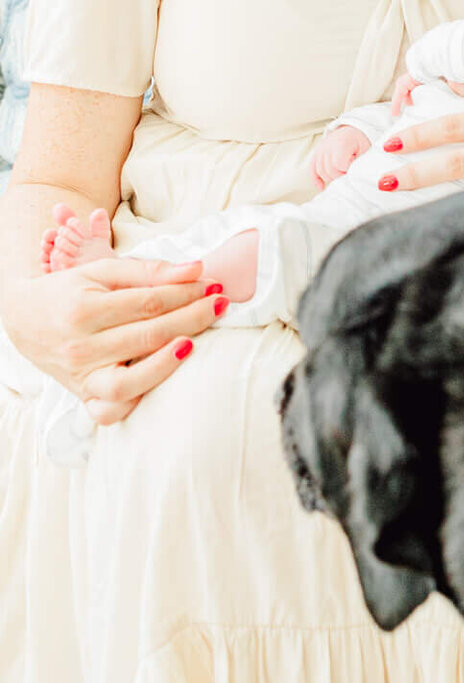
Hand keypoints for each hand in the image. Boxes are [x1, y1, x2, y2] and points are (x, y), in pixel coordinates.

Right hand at [6, 255, 224, 424]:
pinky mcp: (83, 396)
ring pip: (129, 383)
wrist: (23, 319)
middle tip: (220, 304)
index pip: (149, 302)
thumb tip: (197, 270)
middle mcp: (81, 347)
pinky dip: (135, 403)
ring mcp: (81, 377)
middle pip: (148, 336)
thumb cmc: (69, 291)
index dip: (187, 294)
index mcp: (84, 310)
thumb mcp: (101, 271)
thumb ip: (148, 270)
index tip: (214, 285)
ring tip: (195, 343)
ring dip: (167, 364)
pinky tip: (160, 381)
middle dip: (192, 318)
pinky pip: (110, 412)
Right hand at [312, 122, 369, 188]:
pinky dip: (316, 179)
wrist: (352, 130)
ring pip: (321, 171)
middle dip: (340, 176)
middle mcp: (328, 146)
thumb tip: (355, 178)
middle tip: (349, 174)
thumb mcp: (365, 150)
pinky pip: (312, 169)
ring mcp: (320, 150)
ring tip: (342, 177)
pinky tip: (321, 187)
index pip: (338, 164)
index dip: (347, 171)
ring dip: (331, 178)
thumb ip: (360, 163)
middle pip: (329, 170)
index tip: (354, 170)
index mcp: (341, 143)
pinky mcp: (317, 154)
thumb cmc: (359, 141)